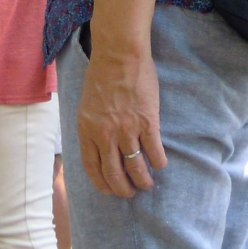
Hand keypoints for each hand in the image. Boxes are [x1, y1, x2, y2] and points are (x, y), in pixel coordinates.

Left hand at [77, 37, 165, 199]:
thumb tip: (98, 144)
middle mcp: (105, 135)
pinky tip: (160, 164)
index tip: (109, 191)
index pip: (92, 167)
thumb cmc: (102, 75)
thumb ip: (92, 126)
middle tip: (130, 193)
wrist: (119, 55)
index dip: (101, 183)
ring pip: (135, 167)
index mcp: (87, 130)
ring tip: (146, 185)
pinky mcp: (147, 123)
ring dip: (142, 181)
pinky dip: (158, 162)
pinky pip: (154, 152)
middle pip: (113, 173)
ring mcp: (126, 130)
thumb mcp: (87, 105)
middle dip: (122, 189)